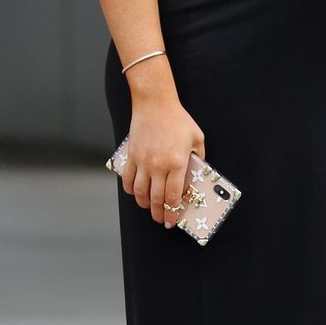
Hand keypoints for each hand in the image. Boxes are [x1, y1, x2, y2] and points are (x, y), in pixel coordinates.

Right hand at [120, 99, 205, 226]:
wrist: (155, 104)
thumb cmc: (178, 120)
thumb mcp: (197, 138)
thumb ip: (198, 159)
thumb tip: (195, 176)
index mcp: (177, 163)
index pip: (173, 195)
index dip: (173, 211)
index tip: (173, 219)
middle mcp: (158, 165)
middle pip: (156, 198)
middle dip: (159, 213)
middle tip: (161, 220)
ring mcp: (143, 162)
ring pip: (139, 192)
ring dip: (144, 204)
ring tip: (149, 209)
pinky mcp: (131, 156)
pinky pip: (127, 179)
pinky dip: (130, 190)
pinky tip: (135, 193)